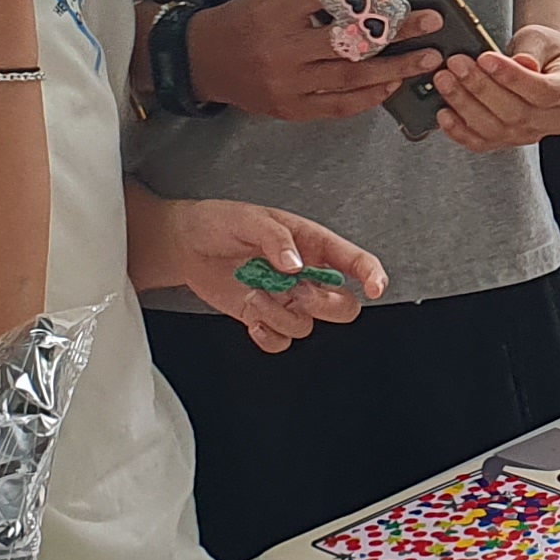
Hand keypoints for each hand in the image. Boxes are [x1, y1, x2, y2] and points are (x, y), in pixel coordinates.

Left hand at [132, 196, 385, 347]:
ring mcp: (286, 298)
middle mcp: (305, 275)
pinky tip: (252, 318)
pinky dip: (268, 336)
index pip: (355, 261)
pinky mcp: (264, 316)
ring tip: (255, 294)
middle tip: (296, 292)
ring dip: (281, 316)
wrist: (184, 244)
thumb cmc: (219, 222)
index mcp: (312, 244)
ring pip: (307, 326)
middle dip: (323, 305)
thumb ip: (275, 239)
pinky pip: (281, 340)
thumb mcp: (248, 218)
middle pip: (342, 305)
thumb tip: (296, 264)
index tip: (374, 288)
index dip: (372, 275)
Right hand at [190, 0, 446, 121]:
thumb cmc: (240, 21)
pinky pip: (338, 106)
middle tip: (432, 20)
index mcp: (276, 12)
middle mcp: (284, 49)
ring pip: (350, 77)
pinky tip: (394, 84)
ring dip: (395, 68)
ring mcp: (288, 83)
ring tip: (429, 59)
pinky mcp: (291, 109)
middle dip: (396, 29)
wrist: (201, 63)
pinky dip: (369, 97)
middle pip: (349, 38)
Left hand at [434, 23, 559, 151]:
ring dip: (464, 105)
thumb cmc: (542, 49)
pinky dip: (459, 131)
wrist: (539, 64)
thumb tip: (524, 64)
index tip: (485, 58)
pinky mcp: (507, 142)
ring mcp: (530, 135)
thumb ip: (533, 50)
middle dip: (480, 87)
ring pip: (495, 130)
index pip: (542, 91)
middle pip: (515, 113)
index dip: (512, 77)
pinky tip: (443, 112)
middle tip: (455, 64)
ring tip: (444, 79)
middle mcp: (554, 120)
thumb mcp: (543, 38)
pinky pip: (481, 144)